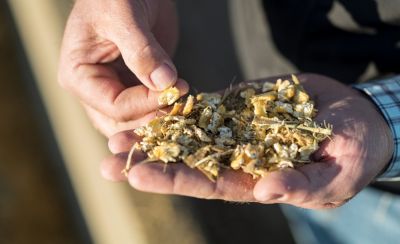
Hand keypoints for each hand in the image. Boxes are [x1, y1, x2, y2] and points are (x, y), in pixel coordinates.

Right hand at [58, 0, 187, 136]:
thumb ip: (142, 51)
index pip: (113, 106)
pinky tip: (184, 99)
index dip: (145, 104)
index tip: (174, 91)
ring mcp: (115, 89)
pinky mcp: (135, 86)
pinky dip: (166, 107)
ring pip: (136, 120)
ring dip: (160, 117)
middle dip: (151, 120)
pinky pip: (149, 106)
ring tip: (185, 105)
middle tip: (180, 107)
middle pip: (121, 123)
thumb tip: (165, 83)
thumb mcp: (123, 17)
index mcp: (79, 75)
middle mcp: (94, 89)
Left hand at [101, 74, 393, 208]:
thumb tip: (266, 191)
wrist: (359, 119)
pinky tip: (155, 104)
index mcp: (256, 181)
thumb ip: (301, 185)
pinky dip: (184, 106)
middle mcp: (239, 158)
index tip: (138, 174)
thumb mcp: (335, 176)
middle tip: (110, 160)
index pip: (208, 185)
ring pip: (191, 133)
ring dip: (157, 133)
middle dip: (151, 161)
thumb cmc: (355, 154)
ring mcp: (238, 130)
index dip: (174, 180)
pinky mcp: (243, 106)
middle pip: (188, 161)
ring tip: (118, 131)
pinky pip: (210, 106)